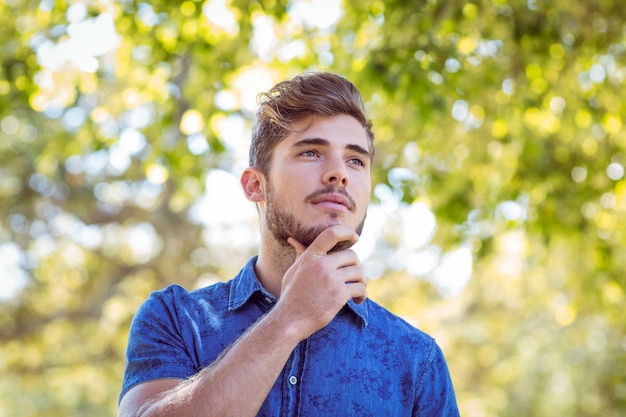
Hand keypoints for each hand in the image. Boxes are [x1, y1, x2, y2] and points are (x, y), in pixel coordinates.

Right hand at [274, 225, 366, 339]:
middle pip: (351, 255)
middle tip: (353, 277)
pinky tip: (357, 300)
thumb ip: (301, 255)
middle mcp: (321, 264)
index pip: (331, 233)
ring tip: (356, 291)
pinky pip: (360, 288)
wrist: (290, 320)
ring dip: (360, 281)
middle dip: (355, 266)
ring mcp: (331, 279)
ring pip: (358, 272)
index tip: (355, 237)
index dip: (347, 232)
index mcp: (310, 256)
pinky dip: (362, 295)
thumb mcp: (294, 271)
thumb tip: (294, 239)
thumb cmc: (291, 295)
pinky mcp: (339, 294)